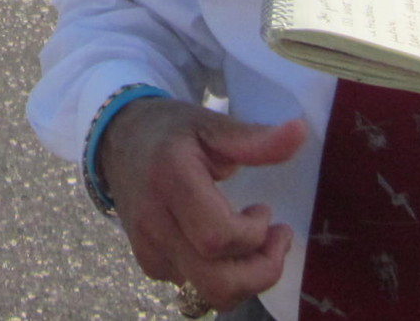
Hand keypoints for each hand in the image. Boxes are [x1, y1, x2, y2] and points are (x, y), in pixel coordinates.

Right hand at [100, 98, 305, 311]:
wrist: (118, 140)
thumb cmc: (172, 131)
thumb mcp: (210, 125)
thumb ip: (254, 138)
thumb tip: (300, 132)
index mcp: (171, 179)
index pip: (219, 236)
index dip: (254, 234)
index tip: (265, 210)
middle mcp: (154, 221)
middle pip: (217, 281)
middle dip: (262, 271)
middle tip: (277, 240)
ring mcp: (148, 247)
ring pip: (208, 294)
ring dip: (246, 278)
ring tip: (257, 246)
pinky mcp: (149, 263)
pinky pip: (195, 287)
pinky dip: (221, 274)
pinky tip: (225, 245)